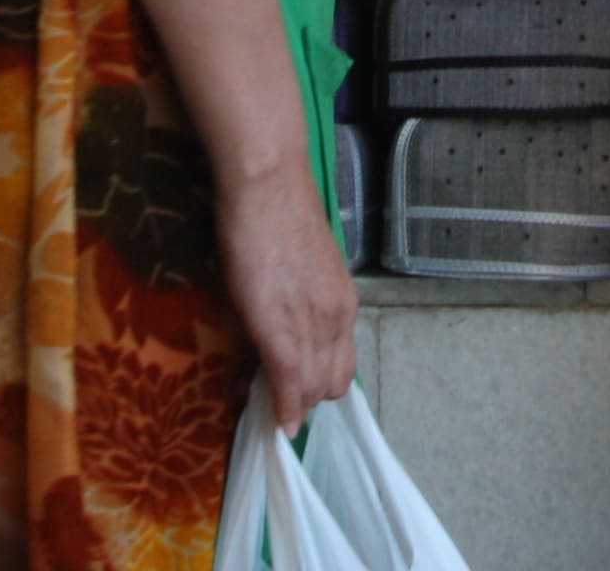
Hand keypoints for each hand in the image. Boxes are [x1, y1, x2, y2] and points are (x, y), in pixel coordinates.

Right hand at [218, 157, 359, 432]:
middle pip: (333, 383)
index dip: (317, 383)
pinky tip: (275, 423)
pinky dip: (283, 409)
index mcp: (344, 303)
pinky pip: (289, 384)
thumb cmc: (277, 214)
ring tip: (265, 406)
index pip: (342, 363)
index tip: (295, 391)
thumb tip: (285, 323)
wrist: (267, 186)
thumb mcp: (302, 267)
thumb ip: (302, 300)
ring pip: (314, 389)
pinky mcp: (281, 330)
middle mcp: (337, 319)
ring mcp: (313, 326)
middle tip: (275, 400)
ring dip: (292, 405)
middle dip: (306, 400)